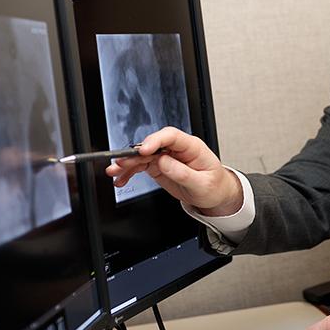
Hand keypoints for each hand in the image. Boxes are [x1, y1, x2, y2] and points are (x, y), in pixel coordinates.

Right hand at [106, 127, 242, 214]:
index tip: (144, 150)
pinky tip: (120, 179)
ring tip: (114, 172)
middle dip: (135, 154)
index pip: (171, 136)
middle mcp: (176, 149)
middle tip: (121, 163)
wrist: (214, 194)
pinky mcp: (159, 166)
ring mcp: (166, 157)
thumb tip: (163, 162)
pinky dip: (129, 173)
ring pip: (142, 155)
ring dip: (127, 163)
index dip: (155, 140)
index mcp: (191, 146)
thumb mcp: (202, 184)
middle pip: (152, 145)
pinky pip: (141, 166)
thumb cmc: (213, 185)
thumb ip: (183, 173)